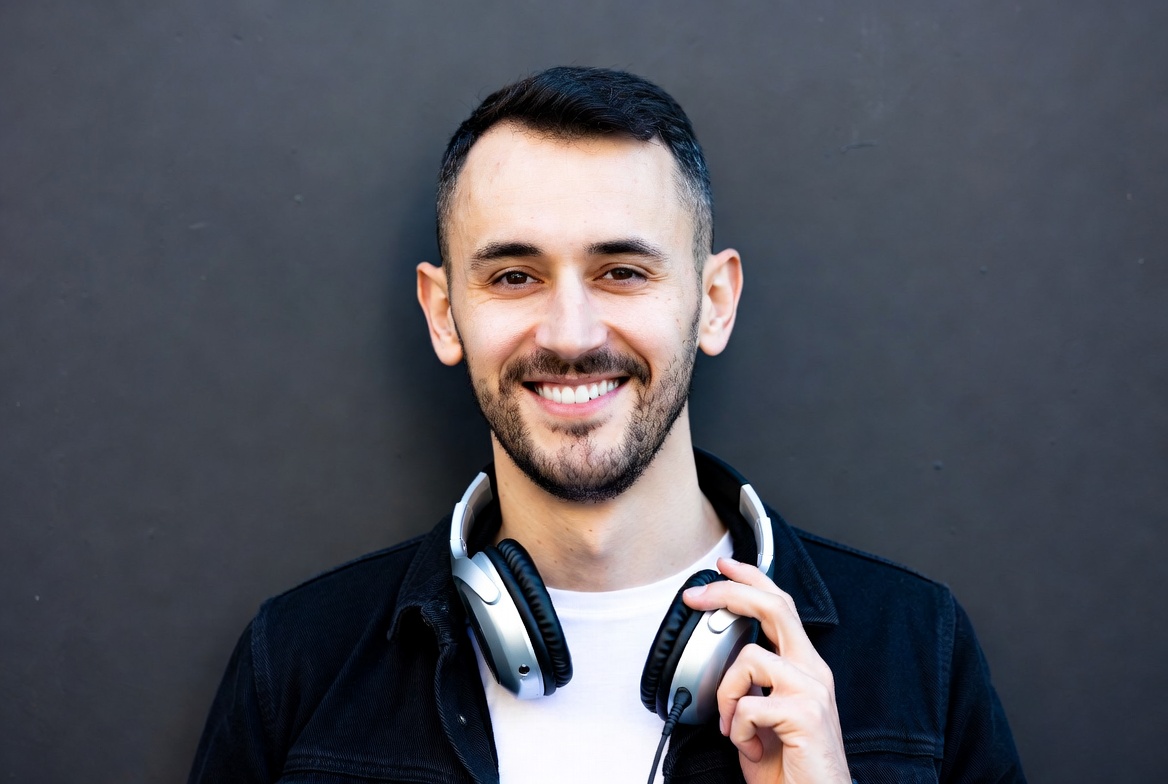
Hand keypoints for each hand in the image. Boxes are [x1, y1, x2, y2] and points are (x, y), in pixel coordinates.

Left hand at [683, 557, 850, 783]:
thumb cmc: (789, 765)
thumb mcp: (765, 713)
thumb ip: (752, 683)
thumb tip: (722, 663)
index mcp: (805, 667)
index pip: (782, 606)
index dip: (753, 580)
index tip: (725, 566)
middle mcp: (814, 671)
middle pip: (774, 607)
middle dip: (731, 593)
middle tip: (697, 596)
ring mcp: (812, 690)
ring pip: (750, 657)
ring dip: (728, 694)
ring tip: (735, 728)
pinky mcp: (804, 714)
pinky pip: (750, 704)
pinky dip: (739, 728)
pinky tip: (751, 747)